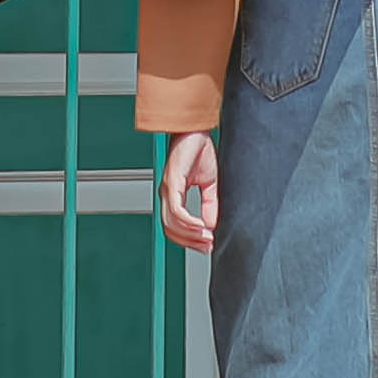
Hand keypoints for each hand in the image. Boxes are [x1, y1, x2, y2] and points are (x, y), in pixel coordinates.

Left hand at [158, 130, 220, 251]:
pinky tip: (201, 225)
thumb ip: (210, 205)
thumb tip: (211, 225)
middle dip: (189, 242)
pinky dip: (188, 221)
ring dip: (190, 235)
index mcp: (173, 195)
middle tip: (207, 246)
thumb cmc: (198, 150)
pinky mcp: (172, 181)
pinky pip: (176, 209)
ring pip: (171, 223)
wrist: (196, 130)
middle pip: (170, 230)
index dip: (189, 240)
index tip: (206, 245)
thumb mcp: (210, 184)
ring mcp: (167, 188)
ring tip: (207, 237)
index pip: (175, 227)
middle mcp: (167, 194)